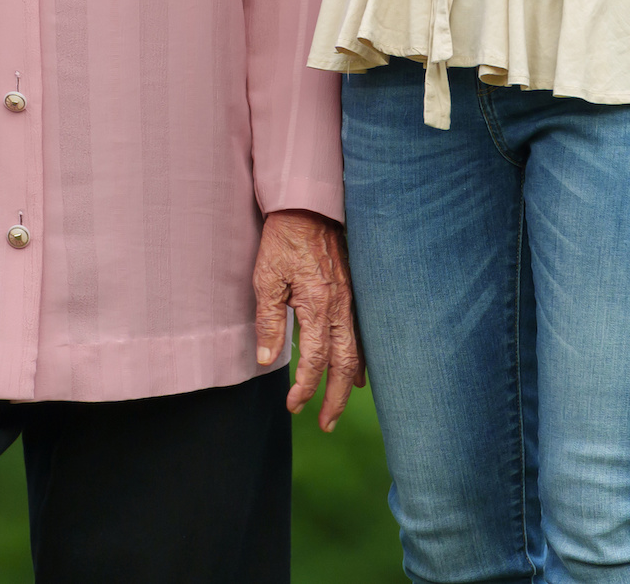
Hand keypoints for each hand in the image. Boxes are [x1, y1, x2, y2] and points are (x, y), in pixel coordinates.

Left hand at [252, 208, 363, 430]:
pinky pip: (363, 334)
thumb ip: (269, 320)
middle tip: (325, 424)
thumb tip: (266, 360)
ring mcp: (352, 299)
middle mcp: (341, 306)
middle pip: (345, 364)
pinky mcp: (355, 292)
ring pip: (358, 352)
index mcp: (318, 304)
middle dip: (336, 398)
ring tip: (341, 407)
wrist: (309, 205)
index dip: (305, 386)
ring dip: (350, 384)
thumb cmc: (284, 239)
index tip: (293, 406)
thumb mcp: (266, 277)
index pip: (315, 359)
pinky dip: (362, 359)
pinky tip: (360, 372)